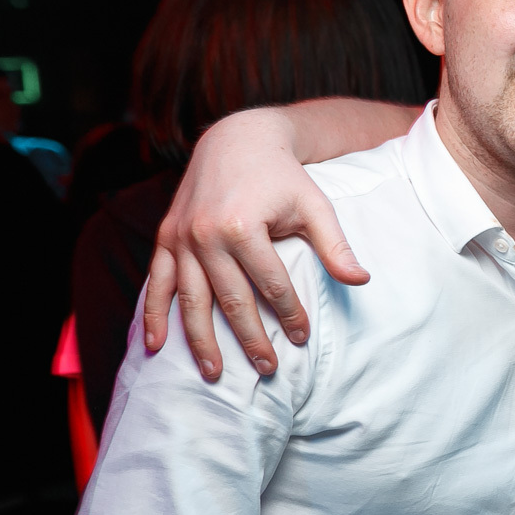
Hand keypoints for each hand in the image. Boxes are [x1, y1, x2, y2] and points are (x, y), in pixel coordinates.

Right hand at [142, 107, 364, 380]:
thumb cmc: (283, 176)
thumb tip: (362, 282)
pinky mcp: (166, 237)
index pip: (272, 285)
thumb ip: (336, 246)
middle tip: (267, 369)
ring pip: (190, 300)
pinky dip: (153, 315)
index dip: (289, 315)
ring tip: (214, 374)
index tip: (301, 340)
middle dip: (250, 338)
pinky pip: (156, 283)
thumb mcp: (315, 205)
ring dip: (200, 340)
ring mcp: (181, 237)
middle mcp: (206, 234)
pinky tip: (157, 347)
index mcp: (244, 227)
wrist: (236, 139)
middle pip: (231, 300)